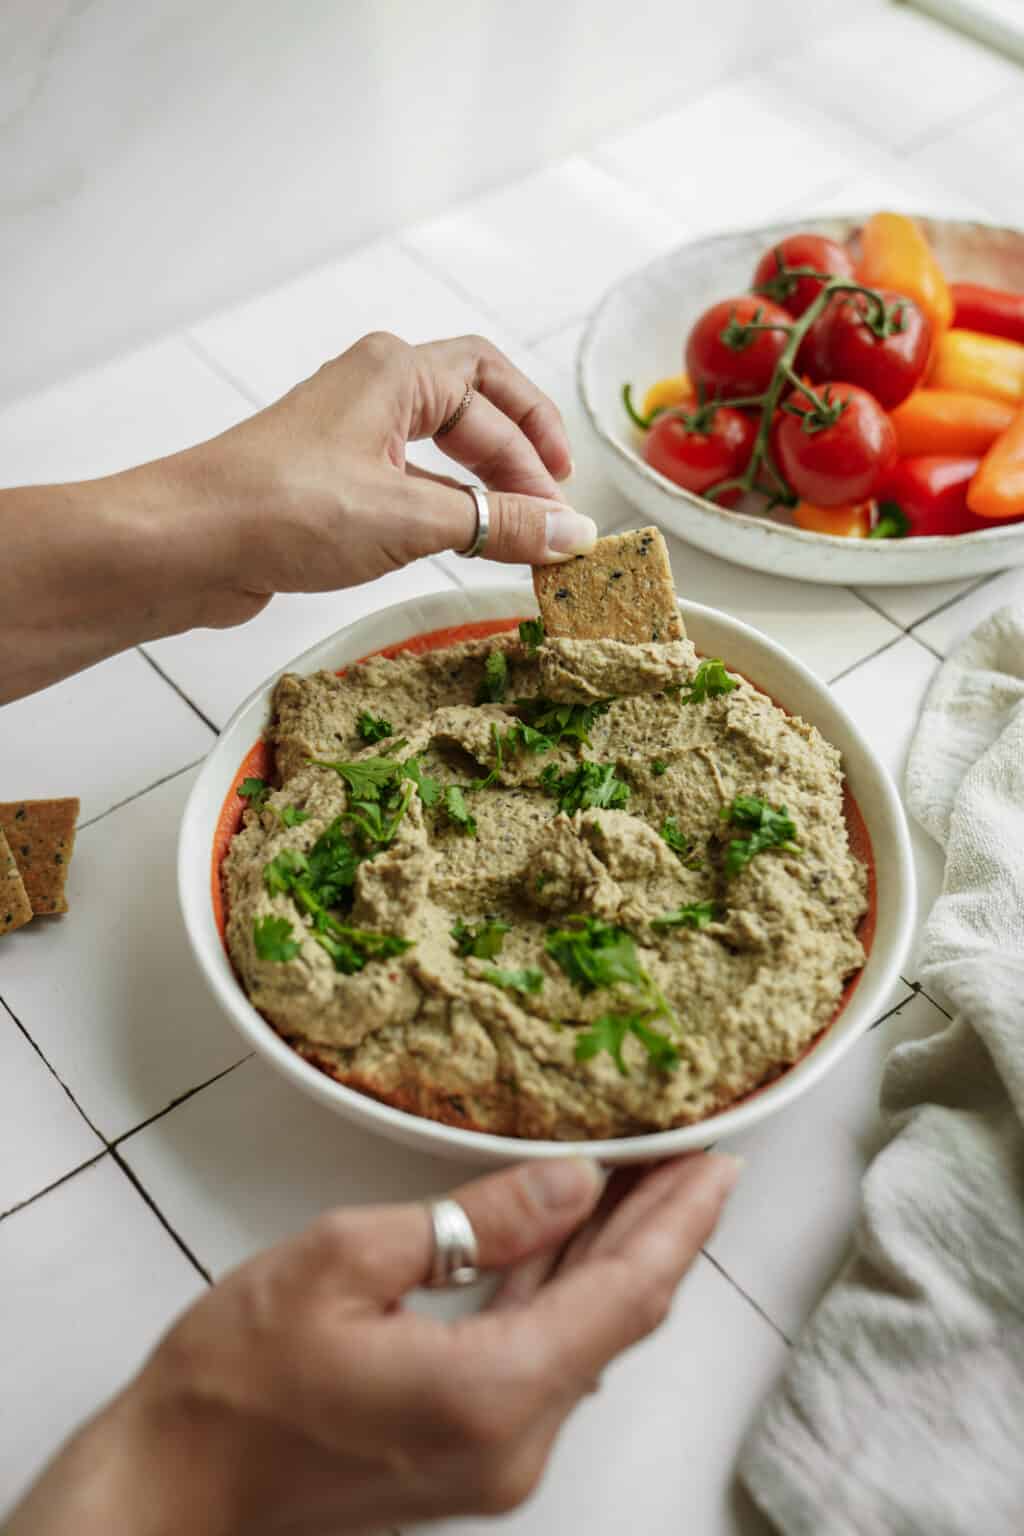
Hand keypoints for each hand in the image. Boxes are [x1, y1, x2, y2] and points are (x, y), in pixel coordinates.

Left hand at [0, 332, 596, 701]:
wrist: (185, 543)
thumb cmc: (283, 509)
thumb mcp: (411, 519)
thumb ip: (500, 526)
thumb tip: (574, 536)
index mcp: (395, 372)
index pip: (493, 381)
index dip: (538, 430)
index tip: (565, 485)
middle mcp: (372, 393)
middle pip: (471, 416)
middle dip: (515, 468)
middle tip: (548, 525)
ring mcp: (347, 439)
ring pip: (438, 458)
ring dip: (480, 497)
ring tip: (514, 543)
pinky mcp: (328, 487)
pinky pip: (406, 490)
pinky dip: (443, 516)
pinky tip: (456, 550)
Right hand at [7, 1153, 738, 1534]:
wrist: (169, 1491)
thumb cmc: (235, 1376)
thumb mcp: (344, 1261)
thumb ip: (473, 1222)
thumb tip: (570, 1181)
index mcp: (491, 1392)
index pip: (624, 1294)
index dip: (679, 1222)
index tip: (717, 1159)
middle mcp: (515, 1442)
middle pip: (617, 1318)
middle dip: (661, 1230)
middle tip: (695, 1154)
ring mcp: (495, 1457)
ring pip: (584, 1339)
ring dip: (615, 1256)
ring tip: (644, 1177)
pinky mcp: (468, 1454)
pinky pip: (542, 1359)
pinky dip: (564, 1292)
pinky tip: (566, 1236)